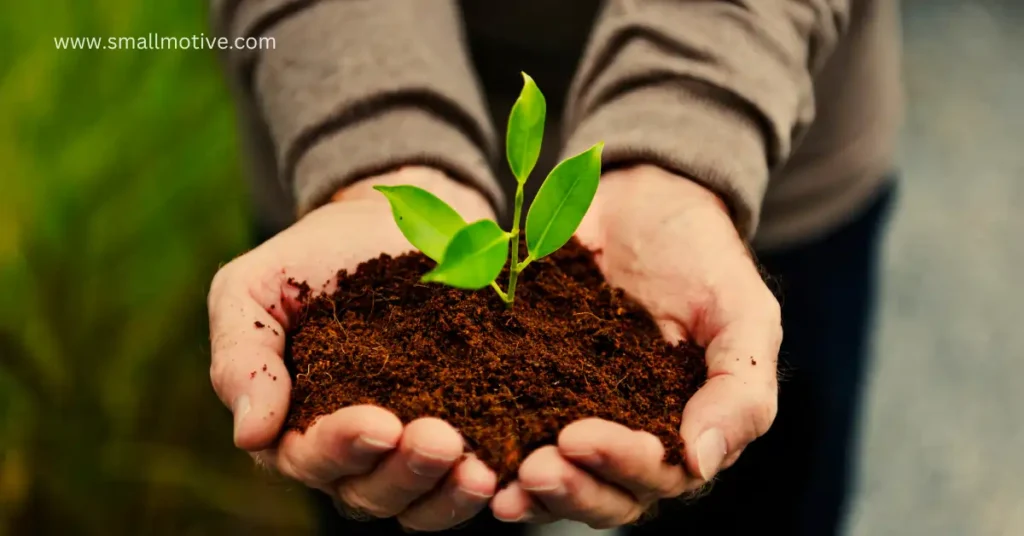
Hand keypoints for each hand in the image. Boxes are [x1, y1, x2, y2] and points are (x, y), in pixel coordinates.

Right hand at [207, 167, 499, 530]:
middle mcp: (350, 453)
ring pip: (420, 502)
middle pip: (370, 493)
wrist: (387, 222)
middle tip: (441, 441)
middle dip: (405, 473)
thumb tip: (251, 435)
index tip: (380, 422)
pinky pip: (466, 478)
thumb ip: (242, 357)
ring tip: (478, 469)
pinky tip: (507, 468)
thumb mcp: (253, 290)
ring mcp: (406, 449)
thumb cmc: (309, 259)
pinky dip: (487, 481)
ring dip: (447, 493)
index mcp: (294, 426)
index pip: (309, 458)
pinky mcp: (459, 430)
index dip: (342, 448)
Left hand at [490, 165, 780, 527]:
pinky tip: (468, 451)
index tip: (579, 437)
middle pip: (604, 493)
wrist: (644, 199)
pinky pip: (512, 428)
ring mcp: (577, 414)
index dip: (621, 465)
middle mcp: (629, 435)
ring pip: (559, 477)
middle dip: (570, 490)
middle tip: (533, 468)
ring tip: (497, 482)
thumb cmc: (704, 257)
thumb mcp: (743, 314)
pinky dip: (493, 450)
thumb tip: (701, 463)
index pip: (658, 475)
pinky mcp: (532, 386)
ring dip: (530, 489)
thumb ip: (740, 391)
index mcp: (684, 430)